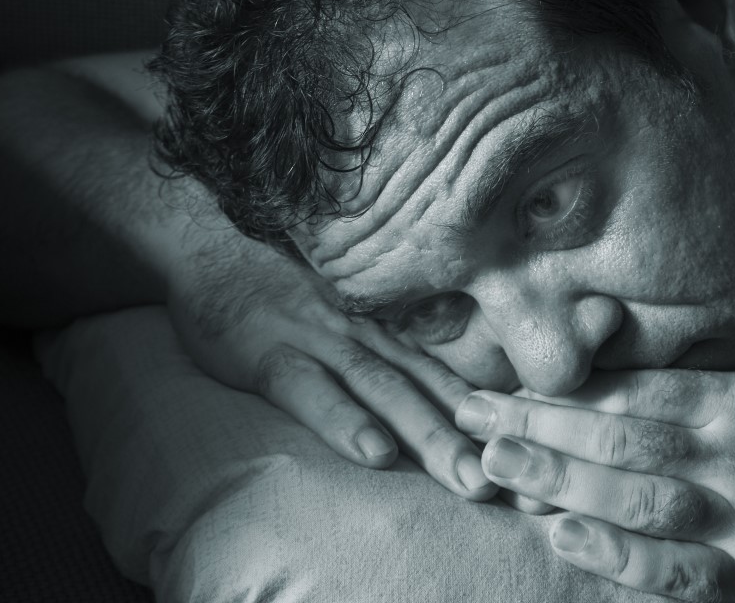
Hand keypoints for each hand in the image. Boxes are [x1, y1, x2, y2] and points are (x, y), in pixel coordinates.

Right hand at [166, 234, 496, 500]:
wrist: (211, 252)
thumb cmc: (280, 299)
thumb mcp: (338, 320)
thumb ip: (378, 354)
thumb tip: (429, 396)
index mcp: (380, 332)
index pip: (442, 375)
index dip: (483, 414)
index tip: (523, 451)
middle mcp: (362, 334)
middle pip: (424, 388)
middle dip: (468, 438)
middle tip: (505, 482)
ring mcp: (319, 339)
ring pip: (382, 389)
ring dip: (427, 433)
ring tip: (463, 475)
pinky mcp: (270, 352)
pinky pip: (311, 390)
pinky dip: (344, 420)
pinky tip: (373, 450)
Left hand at [456, 369, 734, 600]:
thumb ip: (712, 393)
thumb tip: (624, 387)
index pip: (635, 390)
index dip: (563, 390)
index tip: (507, 387)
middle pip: (621, 435)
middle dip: (541, 425)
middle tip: (474, 417)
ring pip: (637, 496)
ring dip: (559, 480)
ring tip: (497, 465)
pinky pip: (676, 570)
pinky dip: (614, 556)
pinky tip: (563, 536)